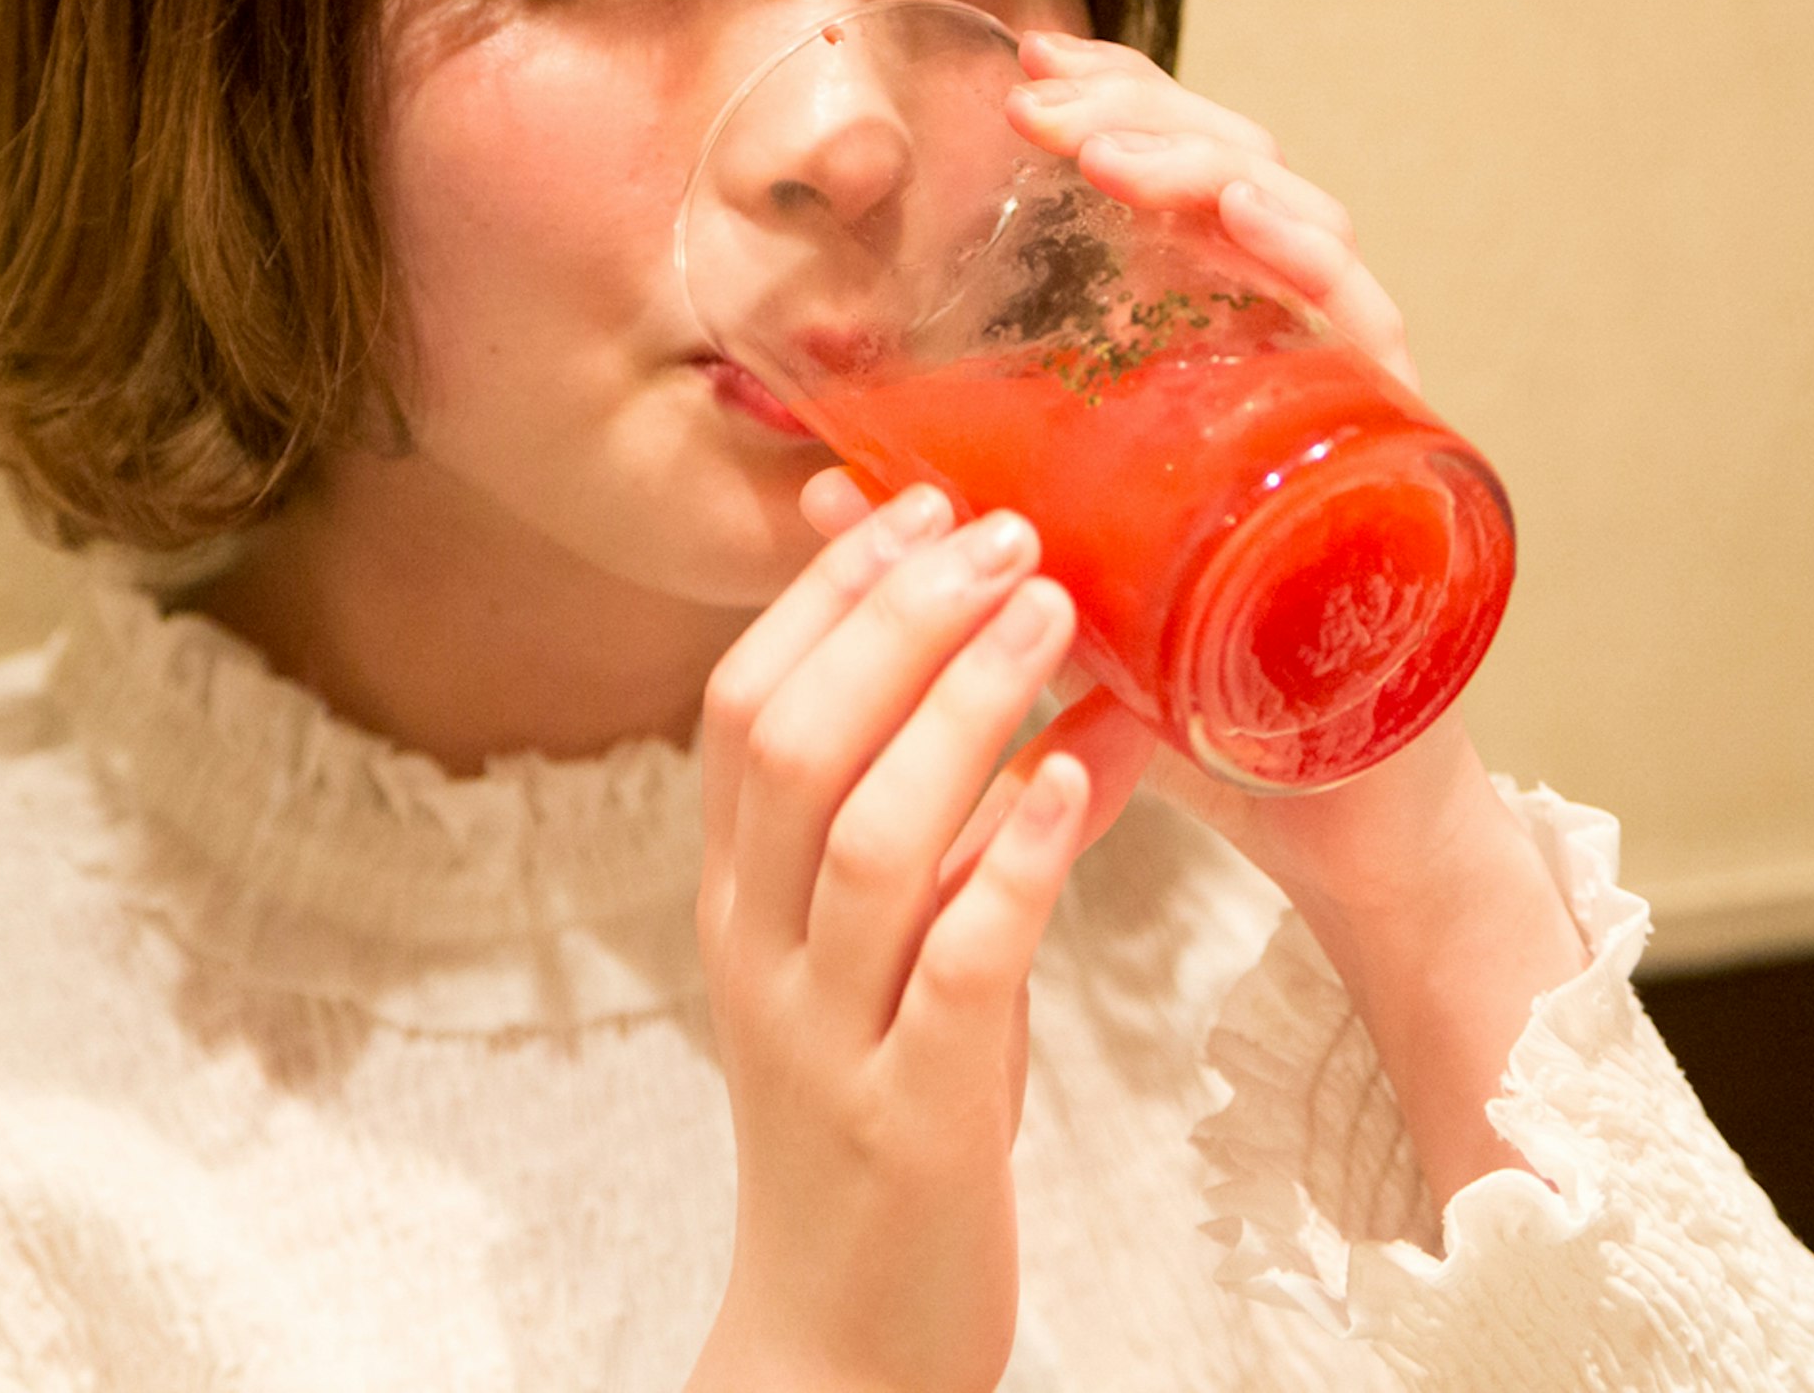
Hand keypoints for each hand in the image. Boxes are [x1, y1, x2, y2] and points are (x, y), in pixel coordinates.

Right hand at [686, 483, 1116, 1392]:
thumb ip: (928, 833)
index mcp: (735, 906)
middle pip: (795, 745)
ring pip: (870, 838)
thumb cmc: (882, 1127)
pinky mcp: (917, 1122)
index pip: (741, 709)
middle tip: (1006, 533)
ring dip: (963, 708)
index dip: (827, 596)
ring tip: (1053, 614)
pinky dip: (1016, 859)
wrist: (842, 1351)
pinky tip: (1078, 779)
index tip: (917, 504)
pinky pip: (961, 966)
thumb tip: (1032, 679)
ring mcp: (830, 1042)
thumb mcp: (876, 965)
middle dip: (897, 621)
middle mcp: (759, 959)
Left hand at [995, 36, 1587, 1197]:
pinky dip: (1307, 260)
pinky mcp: (1398, 454)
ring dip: (1207, 167)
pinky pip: (1369, 323)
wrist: (1333, 828)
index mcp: (1207, 370)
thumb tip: (811, 484)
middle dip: (1148, 117)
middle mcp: (1288, 361)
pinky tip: (1243, 224)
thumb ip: (951, 540)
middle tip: (1051, 96)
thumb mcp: (1052, 605)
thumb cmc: (1203, 711)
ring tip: (1114, 147)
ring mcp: (1351, 397)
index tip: (1024, 77)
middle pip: (1239, 182)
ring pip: (1303, 225)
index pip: (1171, 198)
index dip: (1113, 119)